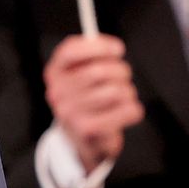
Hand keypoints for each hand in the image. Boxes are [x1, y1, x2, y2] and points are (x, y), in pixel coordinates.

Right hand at [42, 34, 143, 179]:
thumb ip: (91, 58)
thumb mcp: (79, 76)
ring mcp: (71, 113)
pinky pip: (127, 110)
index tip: (117, 49)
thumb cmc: (86, 102)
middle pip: (99, 71)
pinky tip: (124, 112)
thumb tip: (113, 49)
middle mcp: (58, 93)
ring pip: (116, 91)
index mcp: (54, 73)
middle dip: (121, 71)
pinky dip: (133, 110)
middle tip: (123, 76)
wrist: (83, 141)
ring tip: (122, 97)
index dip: (99, 46)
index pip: (71, 50)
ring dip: (128, 92)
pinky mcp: (89, 130)